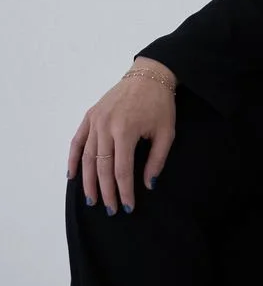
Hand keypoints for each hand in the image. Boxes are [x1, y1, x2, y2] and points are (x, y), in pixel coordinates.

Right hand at [67, 59, 176, 213]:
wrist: (149, 75)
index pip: (122, 170)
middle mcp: (106, 127)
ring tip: (92, 199)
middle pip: (102, 168)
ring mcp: (95, 121)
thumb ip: (157, 159)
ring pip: (86, 158)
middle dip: (106, 191)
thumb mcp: (167, 132)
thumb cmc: (160, 104)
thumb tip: (148, 184)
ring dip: (87, 181)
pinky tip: (72, 176)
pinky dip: (72, 159)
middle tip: (110, 209)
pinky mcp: (90, 116)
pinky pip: (77, 141)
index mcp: (126, 131)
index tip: (128, 206)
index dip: (124, 191)